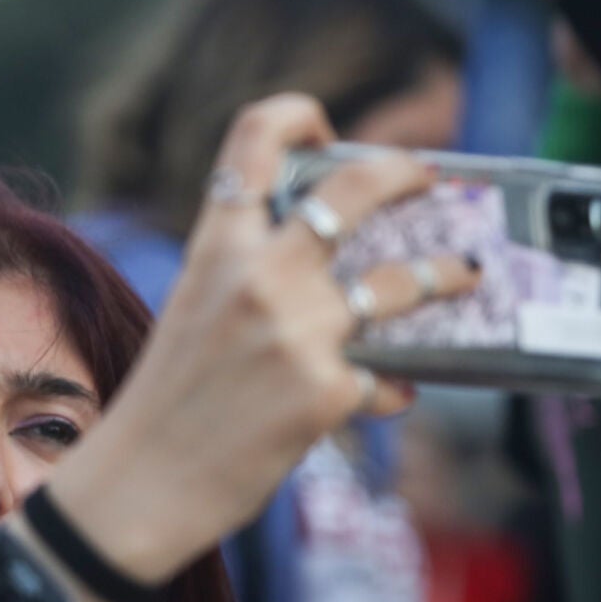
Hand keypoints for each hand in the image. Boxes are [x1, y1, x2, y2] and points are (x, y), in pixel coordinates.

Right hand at [43, 94, 478, 583]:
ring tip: (462, 275)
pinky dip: (394, 385)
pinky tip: (390, 394)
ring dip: (446, 274)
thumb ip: (245, 280)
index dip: (297, 115)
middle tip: (426, 178)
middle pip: (356, 189)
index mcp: (214, 252)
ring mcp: (299, 332)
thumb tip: (324, 272)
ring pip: (405, 280)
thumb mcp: (189, 316)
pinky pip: (390, 375)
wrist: (138, 486)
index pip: (254, 141)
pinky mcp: (329, 391)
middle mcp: (259, 278)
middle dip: (406, 172)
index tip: (324, 128)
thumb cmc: (160, 408)